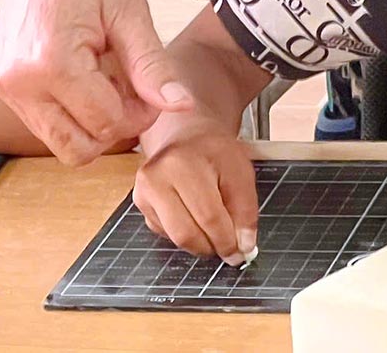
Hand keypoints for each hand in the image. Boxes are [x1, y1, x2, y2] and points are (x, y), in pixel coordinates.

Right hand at [0, 0, 191, 164]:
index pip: (106, 125)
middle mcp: (17, 80)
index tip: (150, 87)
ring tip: (106, 74)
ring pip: (56, 138)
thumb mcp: (131, 14)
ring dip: (88, 119)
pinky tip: (84, 70)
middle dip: (112, 126)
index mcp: (50, 63)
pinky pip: (39, 117)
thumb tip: (182, 106)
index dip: (139, 114)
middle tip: (130, 87)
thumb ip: (153, 67)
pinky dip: (67, 106)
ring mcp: (2, 81)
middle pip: (75, 148)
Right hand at [132, 118, 259, 266]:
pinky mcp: (140, 203)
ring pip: (174, 238)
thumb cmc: (215, 152)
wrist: (188, 135)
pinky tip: (195, 217)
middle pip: (186, 233)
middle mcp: (156, 177)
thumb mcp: (241, 172)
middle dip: (212, 246)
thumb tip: (244, 246)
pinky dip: (185, 234)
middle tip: (228, 248)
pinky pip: (166, 233)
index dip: (227, 240)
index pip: (209, 217)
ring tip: (215, 232)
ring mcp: (144, 191)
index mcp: (184, 164)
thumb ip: (246, 210)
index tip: (240, 252)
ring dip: (200, 244)